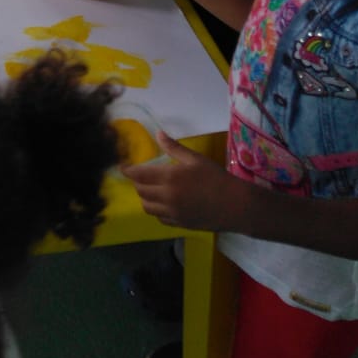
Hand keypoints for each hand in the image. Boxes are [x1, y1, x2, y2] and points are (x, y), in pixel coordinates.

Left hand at [126, 134, 248, 231]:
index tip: (122, 167)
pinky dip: (156, 210)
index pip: (139, 175)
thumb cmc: (215, 178)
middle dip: (137, 183)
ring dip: (145, 197)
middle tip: (139, 175)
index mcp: (169, 178)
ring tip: (150, 189)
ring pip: (147, 207)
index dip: (128, 171)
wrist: (235, 205)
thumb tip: (158, 134)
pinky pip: (160, 218)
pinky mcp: (179, 224)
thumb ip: (173, 147)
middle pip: (141, 191)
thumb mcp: (195, 158)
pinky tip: (163, 202)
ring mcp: (172, 213)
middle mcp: (167, 197)